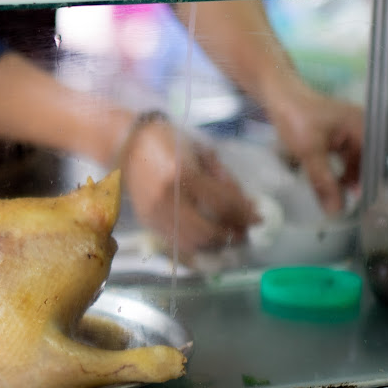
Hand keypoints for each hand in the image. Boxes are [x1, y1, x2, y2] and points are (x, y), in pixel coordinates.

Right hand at [120, 118, 258, 256]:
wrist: (128, 144)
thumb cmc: (167, 141)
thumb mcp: (201, 152)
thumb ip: (224, 179)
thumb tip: (247, 204)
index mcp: (181, 175)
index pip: (221, 204)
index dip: (244, 214)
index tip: (259, 218)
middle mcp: (166, 199)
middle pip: (207, 231)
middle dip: (231, 235)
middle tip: (245, 232)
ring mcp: (154, 214)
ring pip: (191, 243)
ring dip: (215, 244)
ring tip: (229, 237)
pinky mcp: (148, 222)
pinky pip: (176, 243)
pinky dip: (197, 246)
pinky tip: (209, 240)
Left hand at [266, 83, 363, 214]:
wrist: (276, 96)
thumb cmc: (296, 118)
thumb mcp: (309, 152)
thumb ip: (323, 181)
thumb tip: (335, 211)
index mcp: (362, 128)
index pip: (373, 162)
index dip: (365, 183)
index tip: (353, 202)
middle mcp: (360, 128)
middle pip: (362, 162)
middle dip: (352, 182)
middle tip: (339, 203)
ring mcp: (347, 130)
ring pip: (350, 161)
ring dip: (340, 177)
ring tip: (331, 195)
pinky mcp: (333, 133)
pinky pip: (339, 156)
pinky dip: (332, 168)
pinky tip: (324, 181)